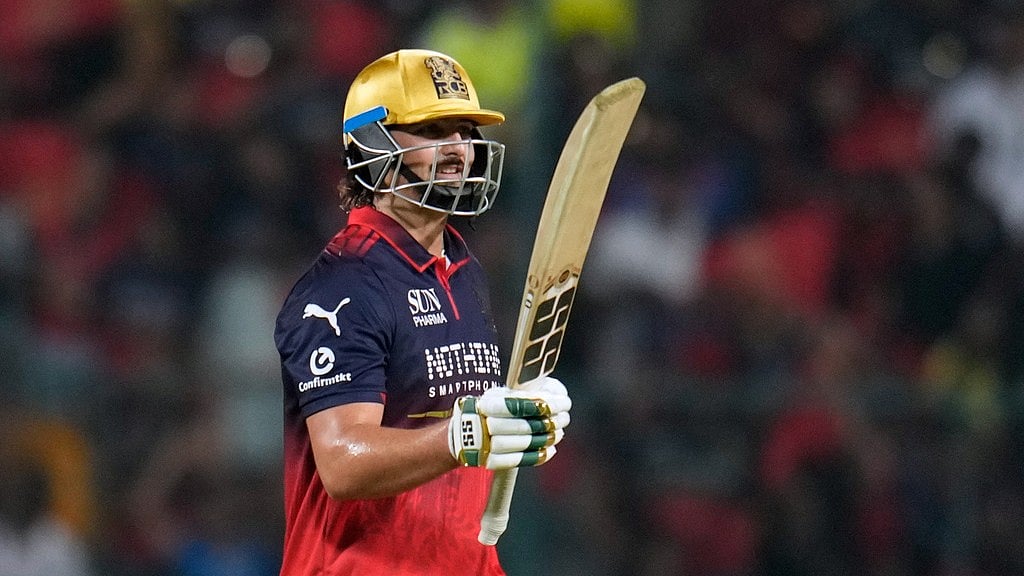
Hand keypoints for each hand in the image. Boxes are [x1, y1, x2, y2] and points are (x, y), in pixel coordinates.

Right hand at [447, 377, 571, 469]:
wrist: (464, 431)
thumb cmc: (492, 407)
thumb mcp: (503, 392)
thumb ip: (526, 392)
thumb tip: (555, 394)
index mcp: (487, 403)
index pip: (520, 404)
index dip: (545, 404)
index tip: (563, 402)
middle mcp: (482, 424)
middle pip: (524, 425)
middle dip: (550, 422)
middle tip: (564, 417)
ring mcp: (484, 445)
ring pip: (522, 444)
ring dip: (546, 438)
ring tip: (559, 432)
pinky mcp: (489, 461)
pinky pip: (517, 461)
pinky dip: (537, 456)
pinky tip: (550, 449)